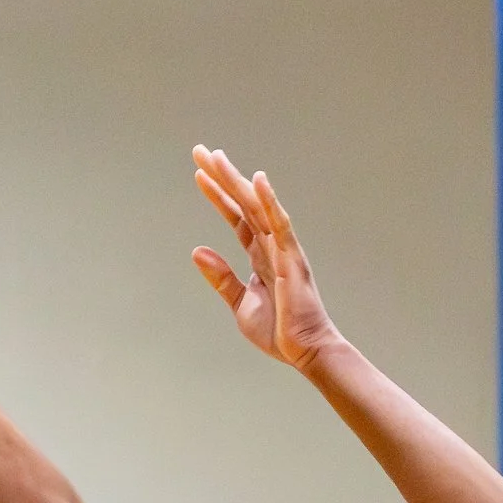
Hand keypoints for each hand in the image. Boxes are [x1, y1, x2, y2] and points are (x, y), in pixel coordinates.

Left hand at [190, 147, 339, 374]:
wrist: (304, 352)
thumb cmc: (279, 330)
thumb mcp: (240, 304)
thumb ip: (222, 278)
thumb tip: (197, 251)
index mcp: (260, 255)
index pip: (236, 217)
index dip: (218, 195)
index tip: (200, 173)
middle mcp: (272, 245)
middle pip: (243, 203)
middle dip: (222, 176)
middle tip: (200, 150)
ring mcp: (283, 249)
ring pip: (256, 207)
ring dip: (236, 181)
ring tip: (216, 158)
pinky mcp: (291, 259)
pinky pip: (279, 225)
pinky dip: (269, 202)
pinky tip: (258, 180)